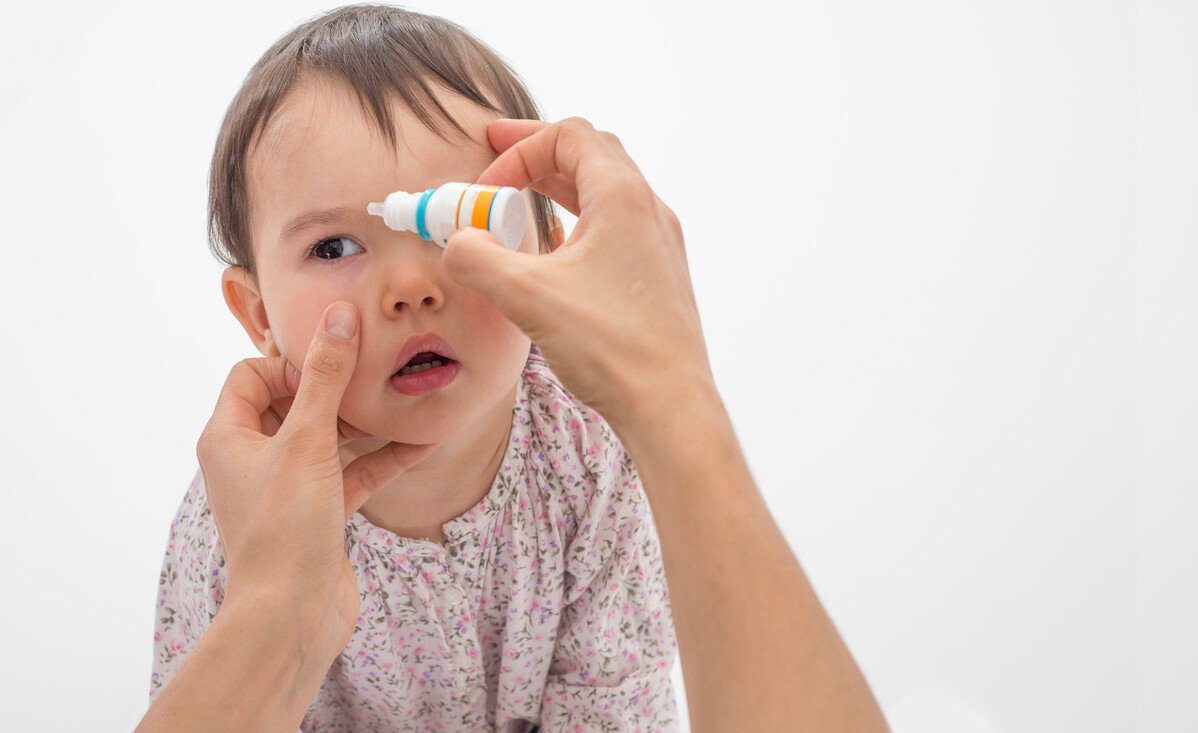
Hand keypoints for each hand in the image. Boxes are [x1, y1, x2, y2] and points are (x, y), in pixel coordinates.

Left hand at [195, 301, 439, 657]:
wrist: (291, 617)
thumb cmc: (284, 529)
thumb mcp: (308, 441)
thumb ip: (325, 377)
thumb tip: (339, 315)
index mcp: (228, 437)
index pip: (251, 373)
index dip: (291, 362)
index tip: (334, 365)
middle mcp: (252, 459)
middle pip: (293, 401)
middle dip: (336, 387)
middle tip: (377, 372)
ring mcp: (287, 487)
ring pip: (328, 438)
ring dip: (365, 421)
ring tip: (405, 397)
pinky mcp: (318, 513)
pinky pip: (351, 473)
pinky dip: (381, 459)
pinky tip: (423, 443)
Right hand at [443, 117, 715, 432]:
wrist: (670, 405)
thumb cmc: (612, 347)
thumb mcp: (526, 296)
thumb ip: (477, 258)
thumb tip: (458, 243)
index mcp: (623, 197)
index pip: (569, 136)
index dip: (518, 149)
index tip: (486, 187)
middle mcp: (649, 211)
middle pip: (591, 154)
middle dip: (538, 154)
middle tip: (497, 161)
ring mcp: (659, 244)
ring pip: (605, 192)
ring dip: (558, 190)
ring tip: (519, 205)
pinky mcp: (659, 276)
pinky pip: (616, 228)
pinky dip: (579, 223)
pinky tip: (555, 253)